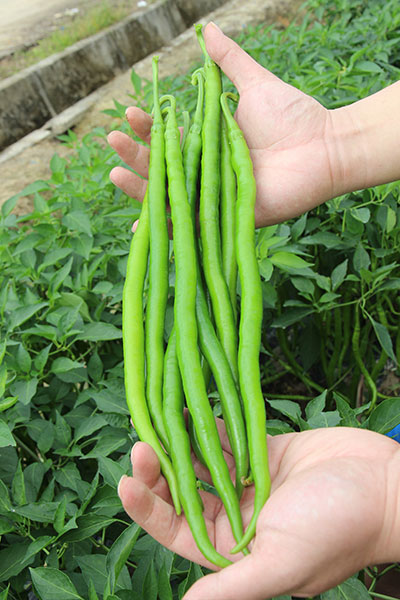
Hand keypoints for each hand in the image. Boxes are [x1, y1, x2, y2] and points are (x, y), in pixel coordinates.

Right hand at [108, 24, 341, 226]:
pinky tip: (141, 229)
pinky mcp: (227, 217)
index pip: (168, 136)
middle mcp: (207, 170)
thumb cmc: (294, 116)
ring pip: (171, 197)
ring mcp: (215, 195)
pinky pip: (193, 227)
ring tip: (116, 175)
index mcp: (209, 141)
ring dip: (141, 190)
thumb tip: (206, 30)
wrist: (325, 147)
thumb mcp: (255, 84)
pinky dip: (168, 230)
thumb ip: (229, 62)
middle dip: (136, 155)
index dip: (147, 127)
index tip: (130, 114)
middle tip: (114, 141)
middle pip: (162, 167)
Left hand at [118, 424, 398, 599]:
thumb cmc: (338, 528)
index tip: (128, 479)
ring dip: (179, 443)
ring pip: (202, 462)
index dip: (149, 507)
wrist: (388, 485)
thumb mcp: (283, 562)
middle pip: (185, 491)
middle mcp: (238, 515)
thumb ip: (232, 586)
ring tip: (157, 421)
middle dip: (160, 470)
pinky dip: (208, 425)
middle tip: (141, 443)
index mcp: (236, 549)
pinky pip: (227, 436)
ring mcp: (250, 481)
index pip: (178, 529)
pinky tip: (188, 410)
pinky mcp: (264, 450)